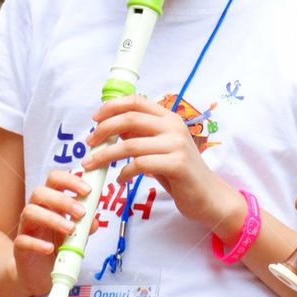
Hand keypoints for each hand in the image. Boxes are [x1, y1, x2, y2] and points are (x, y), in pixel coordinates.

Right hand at [12, 170, 92, 296]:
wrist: (41, 273)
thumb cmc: (59, 245)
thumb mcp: (77, 234)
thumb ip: (85, 226)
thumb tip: (94, 221)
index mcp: (51, 201)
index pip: (55, 180)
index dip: (70, 180)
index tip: (88, 191)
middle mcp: (36, 210)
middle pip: (40, 192)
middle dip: (62, 200)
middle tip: (81, 212)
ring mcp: (26, 228)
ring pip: (30, 212)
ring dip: (52, 218)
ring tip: (70, 229)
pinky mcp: (19, 247)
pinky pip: (22, 240)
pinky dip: (37, 243)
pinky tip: (51, 249)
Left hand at [83, 95, 245, 239]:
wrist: (208, 195)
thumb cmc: (180, 173)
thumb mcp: (159, 149)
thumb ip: (141, 136)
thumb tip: (114, 126)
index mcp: (169, 118)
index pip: (137, 101)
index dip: (112, 106)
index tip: (95, 119)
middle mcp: (174, 127)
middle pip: (130, 118)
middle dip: (103, 130)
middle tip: (89, 144)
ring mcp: (177, 145)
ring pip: (131, 144)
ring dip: (105, 155)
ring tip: (92, 165)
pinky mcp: (177, 164)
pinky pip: (140, 164)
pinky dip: (124, 172)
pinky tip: (120, 179)